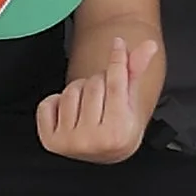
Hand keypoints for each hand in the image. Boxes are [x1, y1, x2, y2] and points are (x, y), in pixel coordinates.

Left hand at [37, 32, 156, 162]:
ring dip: (79, 90)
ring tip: (89, 103)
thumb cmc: (121, 123)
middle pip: (93, 85)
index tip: (118, 43)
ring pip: (70, 92)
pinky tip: (69, 111)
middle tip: (106, 94)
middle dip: (100, 81)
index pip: (115, 84)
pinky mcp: (50, 142)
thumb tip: (149, 45)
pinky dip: (55, 102)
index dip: (118, 59)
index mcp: (118, 132)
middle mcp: (92, 140)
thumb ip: (137, 70)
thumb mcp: (132, 99)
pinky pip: (46, 104)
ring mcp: (69, 142)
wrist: (106, 152)